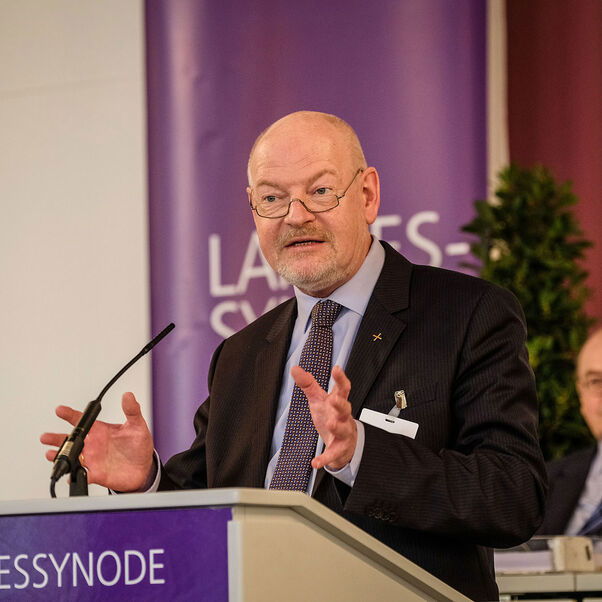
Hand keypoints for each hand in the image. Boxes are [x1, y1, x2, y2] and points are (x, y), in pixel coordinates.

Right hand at [40, 392, 154, 491]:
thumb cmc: (138, 446)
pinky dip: (73, 475)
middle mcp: (93, 444)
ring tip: (51, 454)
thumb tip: (128, 395)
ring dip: (60, 456)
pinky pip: (81, 475)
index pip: (82, 420)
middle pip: (70, 439)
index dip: (70, 414)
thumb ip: (132, 410)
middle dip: (56, 438)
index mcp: (100, 430)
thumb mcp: (137, 425)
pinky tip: (68, 475)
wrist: (143, 468)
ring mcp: (92, 459)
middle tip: (46, 437)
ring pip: (71, 457)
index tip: (60, 410)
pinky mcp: (95, 473)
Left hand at [291, 364, 356, 470]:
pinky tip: (315, 463)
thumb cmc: (331, 415)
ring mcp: (343, 433)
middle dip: (341, 404)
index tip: (336, 369)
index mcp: (338, 402)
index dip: (340, 378)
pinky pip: (333, 454)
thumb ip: (308, 384)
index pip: (343, 388)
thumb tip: (295, 369)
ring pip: (343, 429)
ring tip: (330, 423)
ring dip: (337, 427)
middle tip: (333, 399)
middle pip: (346, 408)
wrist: (343, 442)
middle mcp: (343, 416)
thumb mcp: (318, 399)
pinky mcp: (339, 449)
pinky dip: (324, 459)